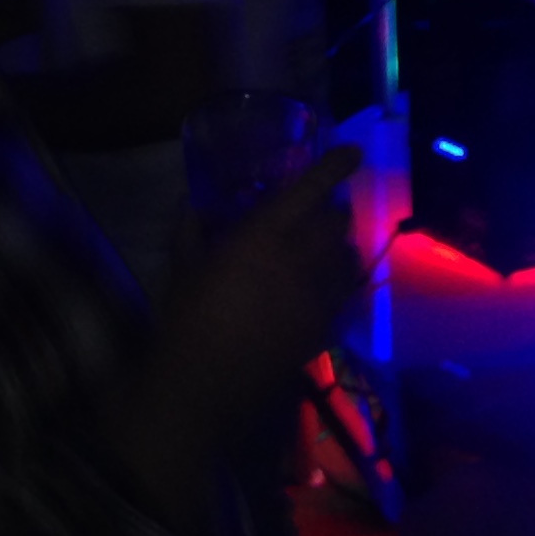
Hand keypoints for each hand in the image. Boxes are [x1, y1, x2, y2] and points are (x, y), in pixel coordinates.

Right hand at [108, 148, 362, 519]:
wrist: (204, 384)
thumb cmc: (185, 318)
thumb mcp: (181, 266)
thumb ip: (191, 231)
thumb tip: (194, 206)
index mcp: (263, 235)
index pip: (309, 190)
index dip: (334, 167)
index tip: (353, 151)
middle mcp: (300, 260)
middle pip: (335, 224)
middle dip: (335, 210)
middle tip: (327, 207)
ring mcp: (316, 299)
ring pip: (347, 260)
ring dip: (342, 247)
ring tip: (333, 245)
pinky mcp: (322, 331)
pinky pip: (344, 299)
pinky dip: (341, 285)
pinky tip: (329, 289)